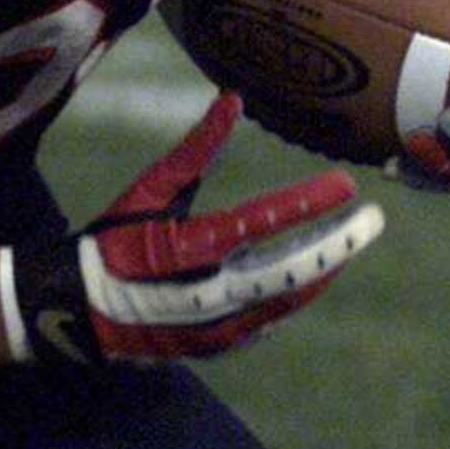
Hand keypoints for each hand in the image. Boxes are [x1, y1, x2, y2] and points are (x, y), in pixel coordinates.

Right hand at [8, 92, 383, 364]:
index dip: (305, 203)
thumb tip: (231, 101)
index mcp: (186, 249)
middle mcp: (205, 294)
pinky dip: (291, 297)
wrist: (77, 309)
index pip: (259, 222)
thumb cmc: (114, 239)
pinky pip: (266, 322)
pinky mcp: (214, 347)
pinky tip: (313, 275)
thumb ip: (194, 149)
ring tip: (350, 243)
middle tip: (373, 221)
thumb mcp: (149, 190)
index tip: (345, 184)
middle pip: (288, 273)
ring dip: (321, 271)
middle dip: (336, 246)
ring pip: (285, 301)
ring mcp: (212, 328)